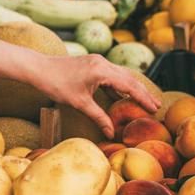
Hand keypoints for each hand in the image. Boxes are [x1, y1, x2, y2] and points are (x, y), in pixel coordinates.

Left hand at [33, 54, 160, 136]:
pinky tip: (123, 95)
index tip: (154, 108)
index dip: (143, 98)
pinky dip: (119, 85)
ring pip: (121, 75)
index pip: (129, 85)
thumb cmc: (56, 84)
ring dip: (132, 88)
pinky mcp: (92, 63)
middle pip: (129, 78)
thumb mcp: (79, 103)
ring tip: (144, 101)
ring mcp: (97, 61)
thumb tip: (110, 133)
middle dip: (143, 93)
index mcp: (102, 70)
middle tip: (156, 106)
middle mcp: (102, 63)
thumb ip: (98, 117)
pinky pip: (111, 74)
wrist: (38, 68)